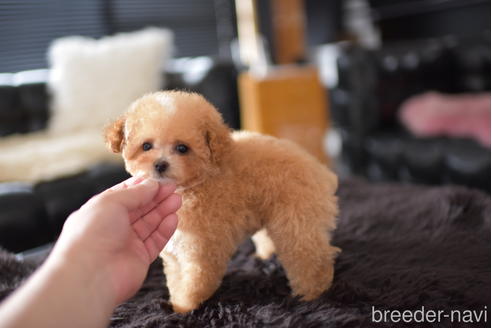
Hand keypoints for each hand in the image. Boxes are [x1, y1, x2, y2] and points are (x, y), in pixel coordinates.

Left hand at [51, 176, 180, 304]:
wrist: (91, 275)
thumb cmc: (92, 234)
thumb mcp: (112, 202)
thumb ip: (135, 192)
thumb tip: (152, 184)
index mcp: (100, 212)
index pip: (124, 195)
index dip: (142, 186)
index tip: (159, 180)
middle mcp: (112, 227)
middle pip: (140, 208)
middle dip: (157, 197)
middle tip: (173, 188)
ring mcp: (126, 244)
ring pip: (149, 224)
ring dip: (163, 211)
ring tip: (177, 200)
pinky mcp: (139, 259)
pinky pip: (155, 241)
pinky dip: (165, 230)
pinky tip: (173, 218)